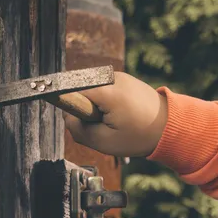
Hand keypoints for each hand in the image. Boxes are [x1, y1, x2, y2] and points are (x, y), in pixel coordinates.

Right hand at [52, 69, 167, 158]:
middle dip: (81, 107)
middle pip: (78, 87)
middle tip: (99, 124)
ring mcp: (117, 75)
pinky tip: (119, 113)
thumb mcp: (105, 142)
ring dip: (93, 104)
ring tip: (113, 119)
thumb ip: (78, 130)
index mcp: (105, 90)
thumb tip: (66, 118)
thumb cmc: (140, 136)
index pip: (69, 87)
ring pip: (90, 88)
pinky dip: (104, 101)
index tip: (46, 98)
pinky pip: (102, 88)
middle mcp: (110, 76)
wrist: (172, 126)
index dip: (60, 98)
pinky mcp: (122, 78)